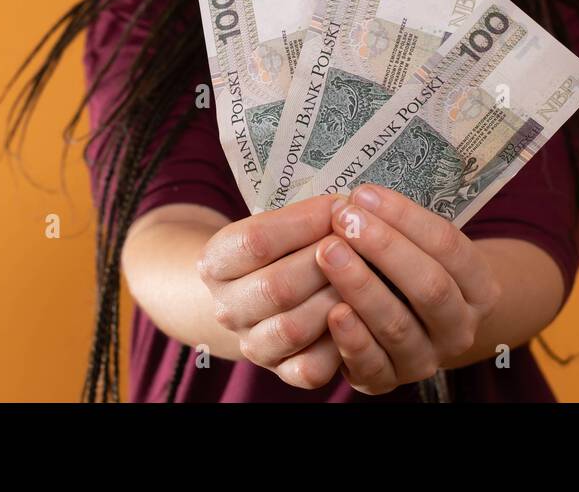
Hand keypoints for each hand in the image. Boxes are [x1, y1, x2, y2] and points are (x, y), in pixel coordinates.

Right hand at [196, 194, 344, 388]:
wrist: (263, 296)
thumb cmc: (281, 249)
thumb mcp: (277, 224)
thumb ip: (306, 217)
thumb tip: (349, 208)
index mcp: (215, 263)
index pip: (255, 241)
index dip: (305, 221)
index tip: (339, 207)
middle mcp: (226, 308)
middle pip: (277, 287)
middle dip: (327, 262)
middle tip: (358, 243)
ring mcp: (252, 344)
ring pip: (294, 328)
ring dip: (336, 299)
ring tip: (363, 275)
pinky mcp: (282, 371)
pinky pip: (311, 367)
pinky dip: (339, 343)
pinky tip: (356, 314)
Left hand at [315, 183, 501, 394]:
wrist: (413, 332)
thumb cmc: (409, 273)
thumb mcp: (422, 250)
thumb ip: (401, 229)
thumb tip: (359, 199)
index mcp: (479, 287)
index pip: (448, 245)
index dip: (405, 217)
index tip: (364, 194)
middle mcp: (460, 327)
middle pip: (429, 285)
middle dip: (384, 247)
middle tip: (345, 220)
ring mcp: (427, 359)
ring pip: (397, 324)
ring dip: (360, 285)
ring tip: (328, 251)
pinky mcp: (389, 381)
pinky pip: (373, 363)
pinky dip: (352, 337)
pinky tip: (332, 310)